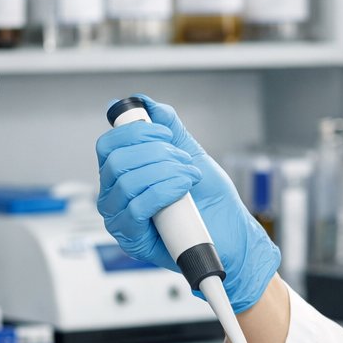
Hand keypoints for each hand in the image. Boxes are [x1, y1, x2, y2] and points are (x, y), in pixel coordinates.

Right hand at [95, 95, 279, 312]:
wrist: (232, 236)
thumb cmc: (212, 202)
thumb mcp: (191, 155)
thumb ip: (169, 128)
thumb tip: (147, 103)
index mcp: (124, 172)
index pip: (109, 144)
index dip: (136, 132)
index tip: (166, 135)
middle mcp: (115, 194)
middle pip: (116, 160)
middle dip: (157, 154)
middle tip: (183, 162)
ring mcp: (120, 217)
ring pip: (126, 182)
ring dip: (165, 173)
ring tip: (188, 179)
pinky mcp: (131, 239)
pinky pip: (135, 208)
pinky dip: (162, 193)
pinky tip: (182, 193)